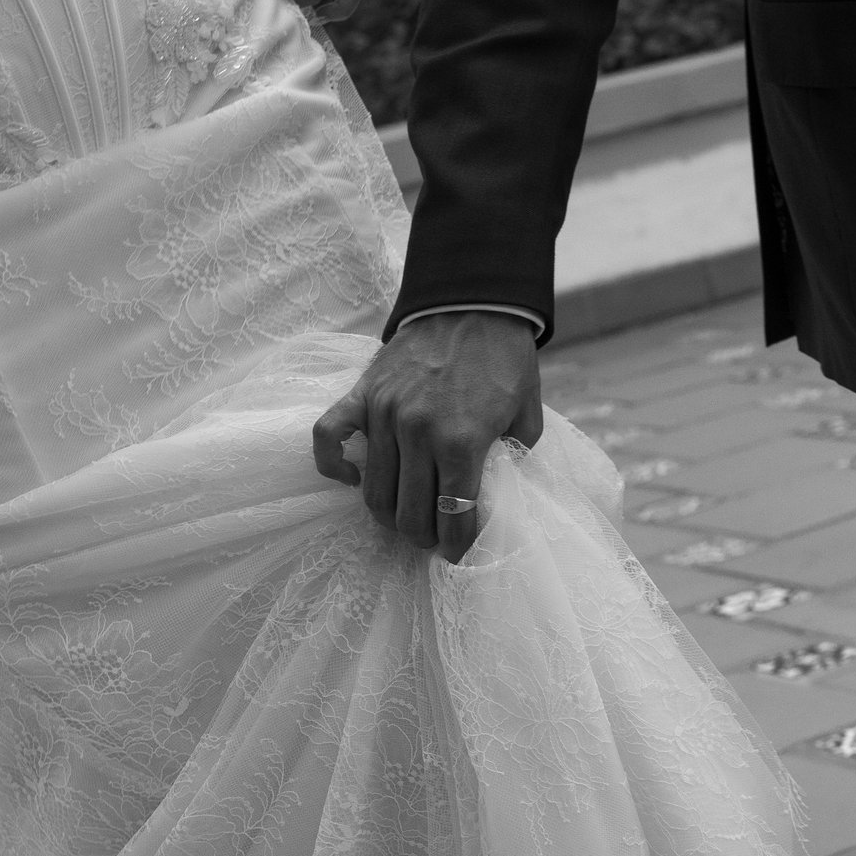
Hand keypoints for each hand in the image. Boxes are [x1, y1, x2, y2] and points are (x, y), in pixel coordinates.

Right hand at [313, 310, 544, 562]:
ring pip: (373, 491)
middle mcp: (418, 431)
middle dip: (423, 538)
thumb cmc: (504, 359)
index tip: (458, 554)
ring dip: (389, 515)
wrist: (473, 302)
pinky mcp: (362, 394)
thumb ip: (515, 458)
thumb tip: (498, 493)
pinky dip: (334, 467)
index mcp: (462, 440)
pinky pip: (328, 439)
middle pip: (409, 514)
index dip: (456, 547)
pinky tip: (352, 479)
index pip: (452, 517)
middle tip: (433, 539)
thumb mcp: (528, 414)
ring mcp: (384, 413)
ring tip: (405, 517)